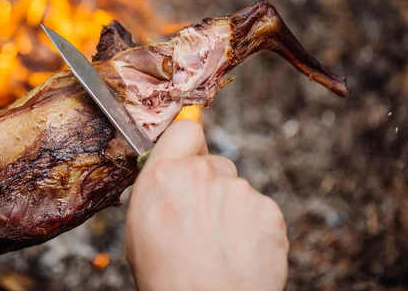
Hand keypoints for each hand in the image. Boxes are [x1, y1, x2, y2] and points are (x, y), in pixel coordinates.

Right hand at [125, 120, 288, 290]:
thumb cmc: (168, 279)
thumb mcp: (138, 231)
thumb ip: (154, 194)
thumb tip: (163, 183)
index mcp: (164, 176)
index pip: (185, 131)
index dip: (189, 144)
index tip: (191, 157)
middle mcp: (203, 174)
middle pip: (214, 164)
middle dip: (210, 186)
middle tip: (203, 221)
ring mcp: (239, 191)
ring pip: (237, 190)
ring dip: (231, 210)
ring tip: (221, 246)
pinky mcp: (269, 210)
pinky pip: (260, 211)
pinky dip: (254, 228)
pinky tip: (240, 253)